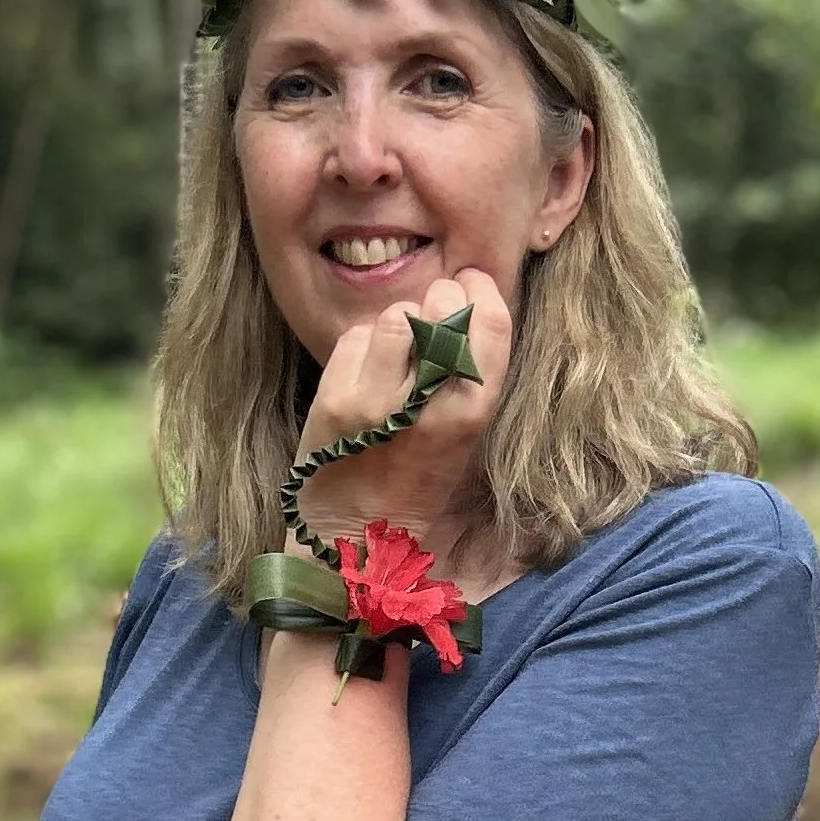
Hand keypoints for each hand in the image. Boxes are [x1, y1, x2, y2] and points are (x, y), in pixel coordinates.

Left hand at [292, 271, 510, 554]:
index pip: (488, 329)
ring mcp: (372, 401)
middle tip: (437, 306)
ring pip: (395, 316)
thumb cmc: (415, 482)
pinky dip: (362, 342)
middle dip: (441, 298)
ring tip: (397, 346)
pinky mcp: (331, 398)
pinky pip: (354, 336)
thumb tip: (465, 305)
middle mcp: (421, 406)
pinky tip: (365, 368)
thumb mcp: (462, 436)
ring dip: (399, 320)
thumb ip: (466, 376)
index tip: (473, 282)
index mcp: (468, 418)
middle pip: (440, 311)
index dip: (482, 292)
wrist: (354, 538)